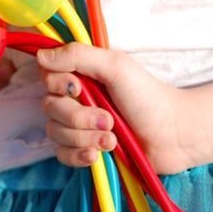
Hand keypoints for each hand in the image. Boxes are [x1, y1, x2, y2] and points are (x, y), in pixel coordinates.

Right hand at [37, 43, 193, 174]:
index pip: (46, 76)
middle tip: (108, 119)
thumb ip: (78, 55)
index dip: (57, 84)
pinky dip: (78, 155)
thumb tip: (40, 55)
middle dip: (78, 117)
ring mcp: (77, 126)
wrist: (172, 136)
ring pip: (55, 131)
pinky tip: (98, 155)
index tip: (78, 87)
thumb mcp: (115, 66)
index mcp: (79, 75)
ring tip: (112, 139)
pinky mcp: (82, 149)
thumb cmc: (147, 96)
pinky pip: (62, 154)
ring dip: (84, 137)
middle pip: (49, 106)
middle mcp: (74, 99)